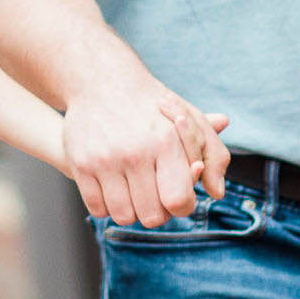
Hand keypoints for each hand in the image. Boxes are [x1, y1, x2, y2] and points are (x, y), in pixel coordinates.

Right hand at [60, 69, 228, 226]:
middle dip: (156, 210)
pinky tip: (113, 188)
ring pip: (123, 216)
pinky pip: (97, 208)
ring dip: (130, 210)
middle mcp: (135, 152)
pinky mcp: (81, 163)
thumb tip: (218, 192)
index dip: (181, 206)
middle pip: (152, 216)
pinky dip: (106, 206)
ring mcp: (105, 160)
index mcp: (166, 142)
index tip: (175, 195)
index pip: (179, 201)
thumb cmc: (153, 107)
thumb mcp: (191, 120)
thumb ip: (213, 155)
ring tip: (133, 191)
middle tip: (154, 193)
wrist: (103, 82)